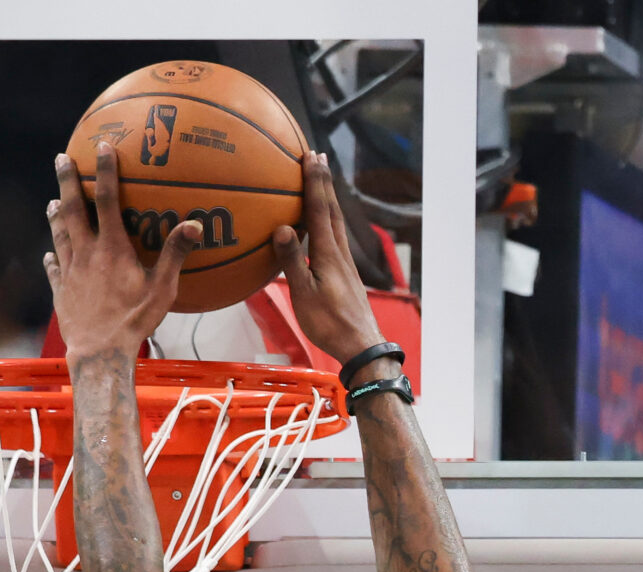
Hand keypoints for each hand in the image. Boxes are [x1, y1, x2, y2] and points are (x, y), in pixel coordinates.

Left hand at [45, 144, 200, 363]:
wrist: (99, 353)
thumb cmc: (134, 322)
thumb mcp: (162, 289)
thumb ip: (175, 254)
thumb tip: (195, 225)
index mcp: (111, 249)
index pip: (109, 200)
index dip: (106, 172)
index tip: (103, 147)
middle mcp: (86, 254)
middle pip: (73, 209)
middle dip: (67, 181)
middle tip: (61, 158)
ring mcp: (70, 272)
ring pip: (60, 235)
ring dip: (56, 215)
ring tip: (53, 201)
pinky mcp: (60, 292)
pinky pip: (54, 269)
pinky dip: (53, 258)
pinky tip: (51, 254)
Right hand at [271, 154, 387, 371]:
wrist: (360, 345)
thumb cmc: (329, 324)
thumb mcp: (304, 295)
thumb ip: (293, 261)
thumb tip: (282, 228)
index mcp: (329, 253)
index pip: (320, 209)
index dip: (314, 181)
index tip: (309, 156)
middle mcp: (340, 252)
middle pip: (332, 208)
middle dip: (324, 180)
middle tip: (318, 154)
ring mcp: (345, 262)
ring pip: (337, 221)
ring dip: (329, 197)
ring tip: (323, 179)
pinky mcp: (346, 272)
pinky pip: (336, 236)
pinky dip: (329, 219)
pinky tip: (326, 223)